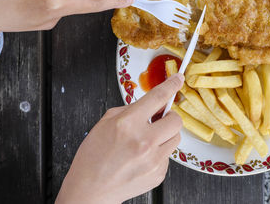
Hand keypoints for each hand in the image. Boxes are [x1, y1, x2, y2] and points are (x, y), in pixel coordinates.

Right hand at [55, 74, 184, 203]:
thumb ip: (130, 110)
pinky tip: (143, 158)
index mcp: (128, 123)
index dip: (171, 85)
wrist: (90, 190)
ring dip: (165, 135)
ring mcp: (153, 159)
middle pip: (176, 120)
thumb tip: (151, 105)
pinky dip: (159, 153)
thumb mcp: (105, 123)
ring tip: (147, 141)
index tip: (178, 79)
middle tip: (159, 120)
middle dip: (169, 117)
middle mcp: (144, 141)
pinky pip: (168, 156)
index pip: (158, 97)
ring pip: (176, 138)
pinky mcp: (158, 173)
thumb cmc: (94, 157)